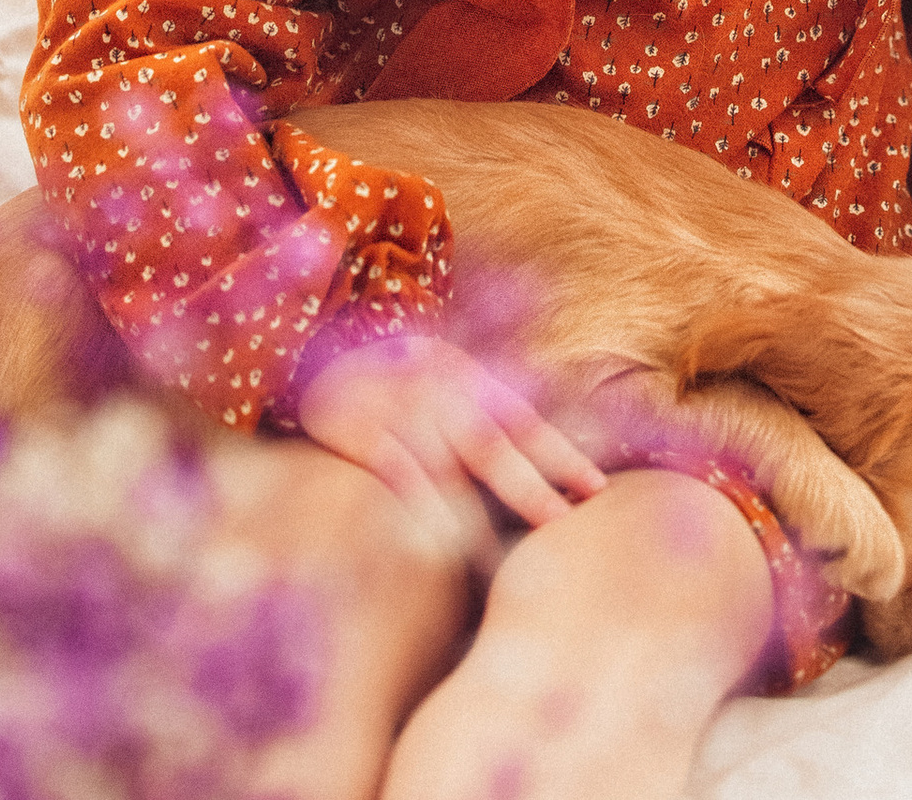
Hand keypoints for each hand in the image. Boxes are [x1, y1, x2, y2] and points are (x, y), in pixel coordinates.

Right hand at [295, 329, 605, 551]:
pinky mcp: (359, 431)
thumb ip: (484, 410)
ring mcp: (398, 409)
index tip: (598, 489)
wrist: (313, 350)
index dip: (561, 454)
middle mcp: (438, 389)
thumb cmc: (394, 378)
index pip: (523, 420)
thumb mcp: (443, 374)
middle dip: (530, 486)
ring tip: (503, 561)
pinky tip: (440, 541)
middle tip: (562, 524)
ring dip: (475, 516)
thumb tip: (542, 464)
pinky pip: (395, 473)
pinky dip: (419, 505)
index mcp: (467, 376)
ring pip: (445, 466)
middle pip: (491, 444)